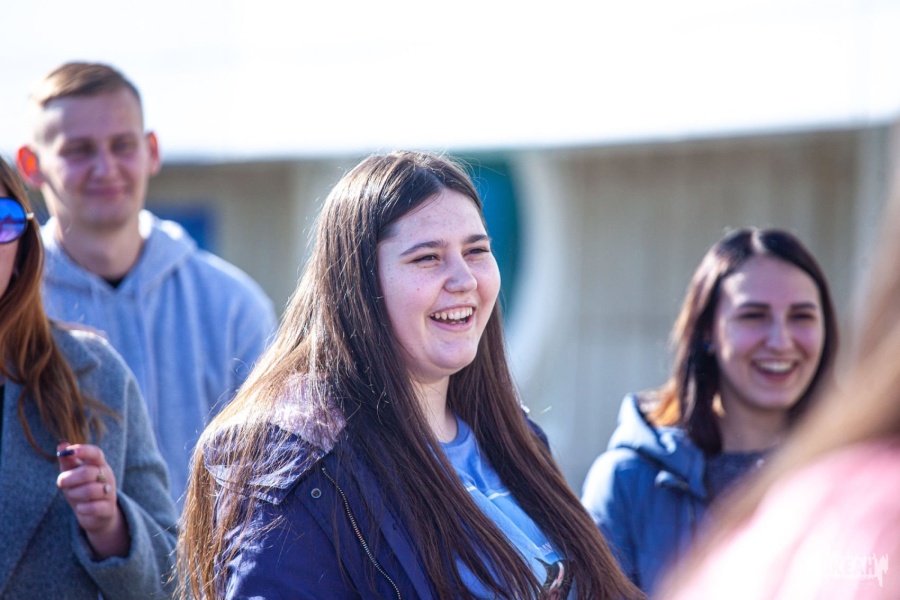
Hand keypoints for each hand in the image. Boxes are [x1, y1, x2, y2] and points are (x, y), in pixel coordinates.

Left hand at [57, 442, 129, 557]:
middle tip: (61, 484)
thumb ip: (68, 460)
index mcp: (99, 465)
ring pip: (91, 490)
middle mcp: (107, 476)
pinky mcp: (108, 509)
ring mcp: (110, 492)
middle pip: (88, 472)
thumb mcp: (73, 474)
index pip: (96, 453)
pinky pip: (94, 507)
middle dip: (69, 479)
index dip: (84, 451)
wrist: (96, 514)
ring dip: (75, 494)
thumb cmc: (81, 489)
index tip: (70, 452)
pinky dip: (82, 508)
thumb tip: (61, 443)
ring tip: (72, 495)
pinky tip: (81, 508)